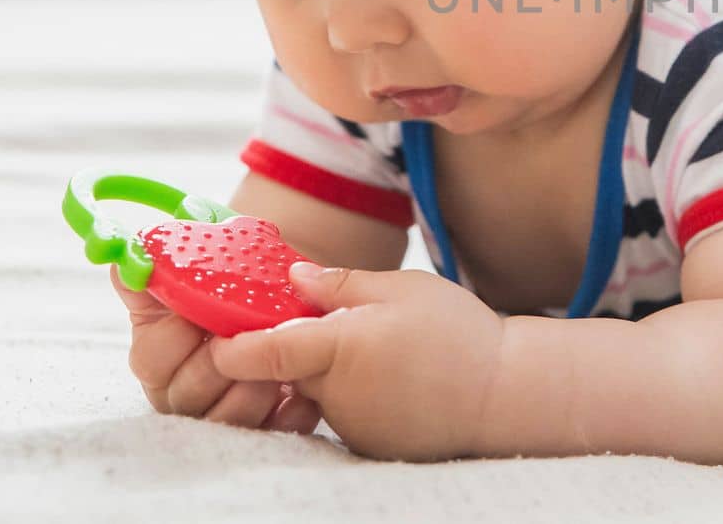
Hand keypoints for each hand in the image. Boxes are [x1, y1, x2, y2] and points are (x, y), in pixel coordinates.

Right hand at [111, 264, 320, 433]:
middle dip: (222, 363)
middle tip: (251, 335)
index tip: (202, 314)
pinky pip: (272, 431)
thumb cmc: (235, 288)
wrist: (287, 307)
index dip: (175, 337)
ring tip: (284, 357)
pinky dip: (290, 410)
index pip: (150, 359)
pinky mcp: (263, 429)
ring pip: (228, 418)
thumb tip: (129, 258)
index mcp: (158, 355)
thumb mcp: (200, 270)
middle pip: (186, 394)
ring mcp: (221, 416)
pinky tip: (305, 390)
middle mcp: (182, 392)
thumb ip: (164, 266)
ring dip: (257, 386)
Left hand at [208, 263, 504, 461]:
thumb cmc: (459, 333)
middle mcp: (337, 393)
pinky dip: (358, 393)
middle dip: (303, 344)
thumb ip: (343, 284)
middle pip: (294, 366)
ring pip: (320, 389)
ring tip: (388, 350)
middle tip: (341, 318)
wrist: (506, 395)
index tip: (216, 336)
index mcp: (341, 346)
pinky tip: (397, 378)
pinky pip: (345, 412)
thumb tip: (293, 278)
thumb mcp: (404, 288)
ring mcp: (351, 425)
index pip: (264, 350)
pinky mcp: (367, 444)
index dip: (233, 345)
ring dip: (333, 369)